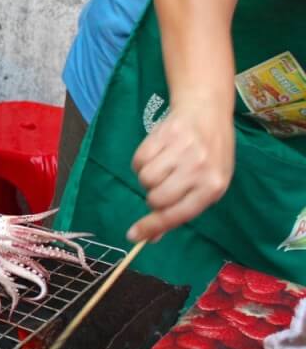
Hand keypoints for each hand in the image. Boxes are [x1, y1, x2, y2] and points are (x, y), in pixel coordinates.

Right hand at [127, 103, 234, 242]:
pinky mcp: (164, 135)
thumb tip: (152, 237)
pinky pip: (138, 160)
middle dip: (153, 197)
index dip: (152, 227)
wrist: (207, 111)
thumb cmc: (210, 154)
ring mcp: (181, 150)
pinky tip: (157, 153)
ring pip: (145, 179)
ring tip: (163, 166)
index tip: (134, 235)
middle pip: (156, 199)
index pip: (177, 214)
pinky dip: (142, 161)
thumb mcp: (207, 184)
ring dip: (148, 177)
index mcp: (214, 186)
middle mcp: (199, 169)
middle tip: (164, 186)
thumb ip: (182, 209)